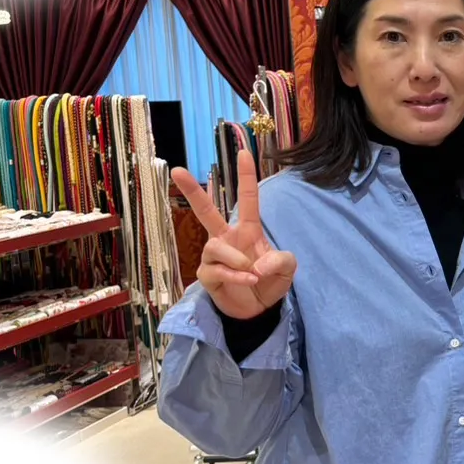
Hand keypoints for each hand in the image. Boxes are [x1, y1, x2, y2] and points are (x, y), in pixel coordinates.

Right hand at [172, 151, 296, 319]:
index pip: (248, 199)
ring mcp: (215, 258)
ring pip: (214, 247)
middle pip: (206, 211)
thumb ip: (281, 260)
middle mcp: (227, 239)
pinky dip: (235, 276)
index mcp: (248, 230)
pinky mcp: (207, 276)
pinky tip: (249, 280)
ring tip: (252, 272)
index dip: (246, 176)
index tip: (244, 152)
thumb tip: (257, 264)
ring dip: (236, 259)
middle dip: (192, 191)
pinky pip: (216, 270)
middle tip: (176, 170)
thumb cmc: (269, 281)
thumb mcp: (287, 269)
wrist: (258, 311)